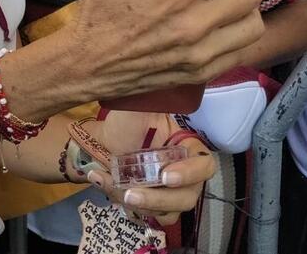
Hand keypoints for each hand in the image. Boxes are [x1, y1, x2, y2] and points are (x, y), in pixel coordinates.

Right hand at [71, 0, 266, 99]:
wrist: (85, 64)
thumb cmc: (96, 11)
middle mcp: (194, 24)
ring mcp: (199, 52)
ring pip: (251, 27)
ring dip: (250, 10)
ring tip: (237, 0)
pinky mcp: (198, 72)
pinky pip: (239, 53)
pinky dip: (240, 37)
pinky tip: (229, 26)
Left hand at [88, 113, 213, 226]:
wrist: (102, 141)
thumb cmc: (123, 123)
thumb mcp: (136, 108)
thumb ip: (150, 101)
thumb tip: (159, 89)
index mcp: (187, 147)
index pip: (204, 164)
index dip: (191, 173)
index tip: (165, 175)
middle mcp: (184, 172)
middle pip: (188, 196)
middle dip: (161, 198)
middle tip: (132, 193)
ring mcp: (171, 192)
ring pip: (171, 211)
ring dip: (145, 206)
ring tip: (118, 191)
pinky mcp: (154, 206)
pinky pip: (152, 216)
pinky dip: (131, 208)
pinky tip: (109, 187)